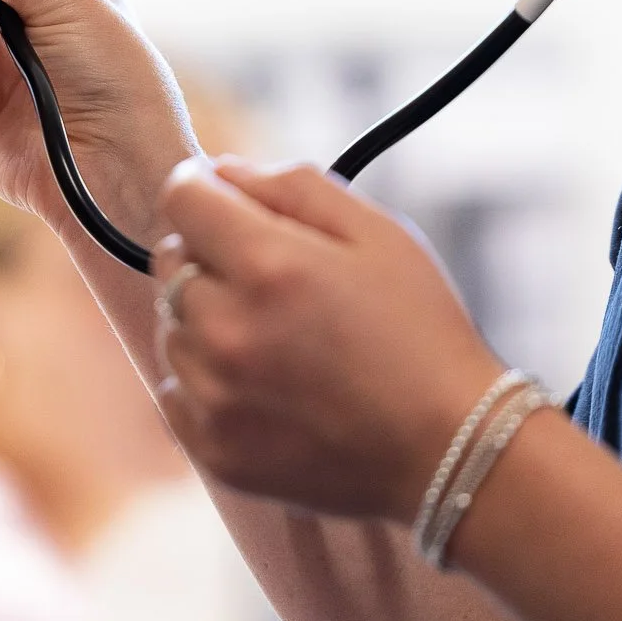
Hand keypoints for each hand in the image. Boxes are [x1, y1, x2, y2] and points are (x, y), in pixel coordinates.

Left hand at [152, 156, 506, 522]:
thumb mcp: (378, 233)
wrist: (450, 449)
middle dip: (209, 253)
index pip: (181, 196)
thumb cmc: (421, 332)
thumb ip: (292, 186)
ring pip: (172, 327)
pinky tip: (265, 384)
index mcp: (267, 266)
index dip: (204, 187)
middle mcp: (227, 331)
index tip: (229, 200)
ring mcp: (215, 397)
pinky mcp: (215, 450)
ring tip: (277, 338)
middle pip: (171, 261)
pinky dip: (206, 381)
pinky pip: (175, 392)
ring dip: (207, 319)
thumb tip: (222, 170)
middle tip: (272, 277)